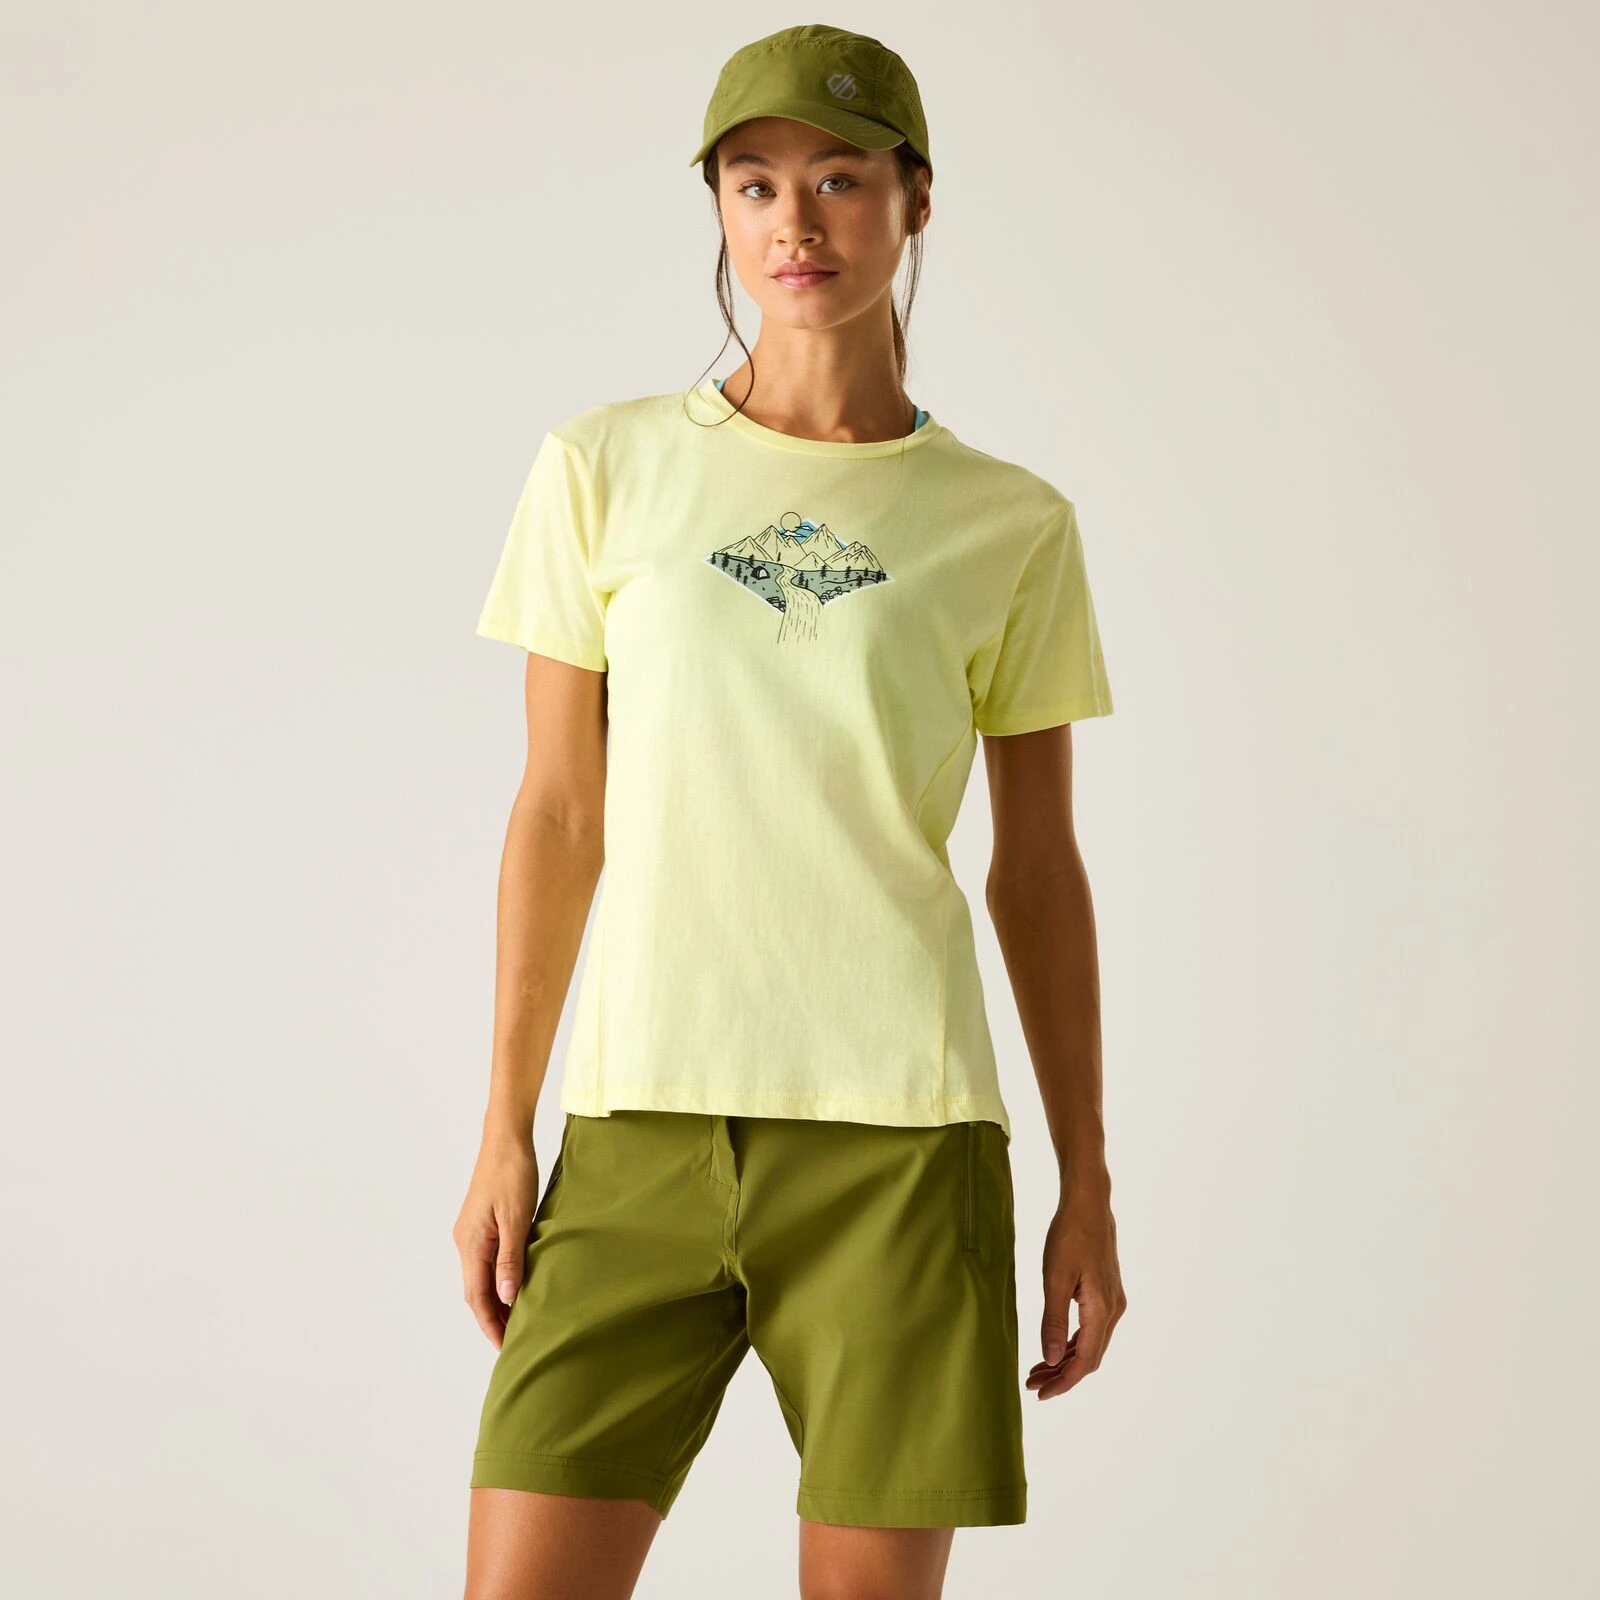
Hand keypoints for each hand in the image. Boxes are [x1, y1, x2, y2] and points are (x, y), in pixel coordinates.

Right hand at [452, 1132, 539, 1348]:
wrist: (506, 1139)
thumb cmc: (513, 1174)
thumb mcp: (518, 1218)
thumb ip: (510, 1259)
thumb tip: (504, 1298)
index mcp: (471, 1243)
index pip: (477, 1296)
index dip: (491, 1323)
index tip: (505, 1346)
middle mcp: (464, 1242)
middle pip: (475, 1291)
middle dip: (491, 1318)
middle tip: (514, 1340)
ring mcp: (470, 1232)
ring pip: (479, 1277)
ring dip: (494, 1300)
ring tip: (516, 1319)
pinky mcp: (479, 1224)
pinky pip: (485, 1261)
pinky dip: (497, 1279)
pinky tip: (513, 1284)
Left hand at [1026, 1188, 1126, 1399]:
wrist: (1089, 1203)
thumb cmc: (1069, 1235)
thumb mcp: (1055, 1278)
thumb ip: (1053, 1320)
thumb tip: (1049, 1358)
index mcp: (1101, 1310)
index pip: (1084, 1360)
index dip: (1064, 1382)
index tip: (1041, 1394)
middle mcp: (1113, 1310)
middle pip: (1089, 1357)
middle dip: (1062, 1374)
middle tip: (1033, 1384)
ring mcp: (1112, 1301)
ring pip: (1091, 1343)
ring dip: (1065, 1359)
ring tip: (1038, 1370)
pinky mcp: (1106, 1292)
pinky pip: (1091, 1328)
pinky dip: (1072, 1341)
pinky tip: (1054, 1345)